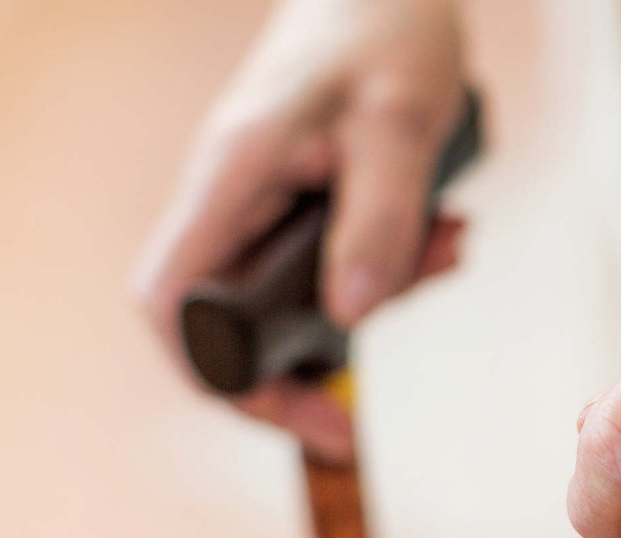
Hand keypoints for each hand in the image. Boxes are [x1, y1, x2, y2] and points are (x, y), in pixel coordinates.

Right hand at [132, 0, 465, 460]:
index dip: (216, 375)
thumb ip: (382, 216)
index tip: (298, 412)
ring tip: (448, 250)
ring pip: (292, 301)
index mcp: (231, 177)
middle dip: (300, 369)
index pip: (172, 305)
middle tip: (357, 416)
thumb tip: (351, 317)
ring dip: (372, 301)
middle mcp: (231, 200)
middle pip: (225, 325)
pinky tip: (444, 235)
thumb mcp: (401, 121)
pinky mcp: (304, 206)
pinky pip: (333, 266)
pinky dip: (389, 266)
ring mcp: (263, 206)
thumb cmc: (387, 30)